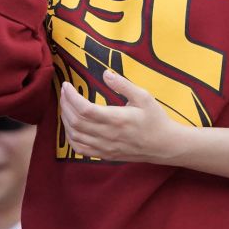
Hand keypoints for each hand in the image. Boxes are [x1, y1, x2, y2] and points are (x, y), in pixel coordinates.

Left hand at [58, 70, 179, 163]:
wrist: (164, 145)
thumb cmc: (155, 119)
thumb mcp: (144, 97)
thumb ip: (123, 85)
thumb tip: (105, 73)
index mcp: (117, 119)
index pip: (85, 109)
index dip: (71, 97)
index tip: (67, 85)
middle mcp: (108, 135)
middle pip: (76, 122)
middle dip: (65, 104)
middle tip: (64, 92)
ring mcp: (105, 147)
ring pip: (75, 135)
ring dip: (66, 120)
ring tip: (66, 105)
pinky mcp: (105, 155)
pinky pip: (80, 149)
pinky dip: (71, 137)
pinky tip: (71, 126)